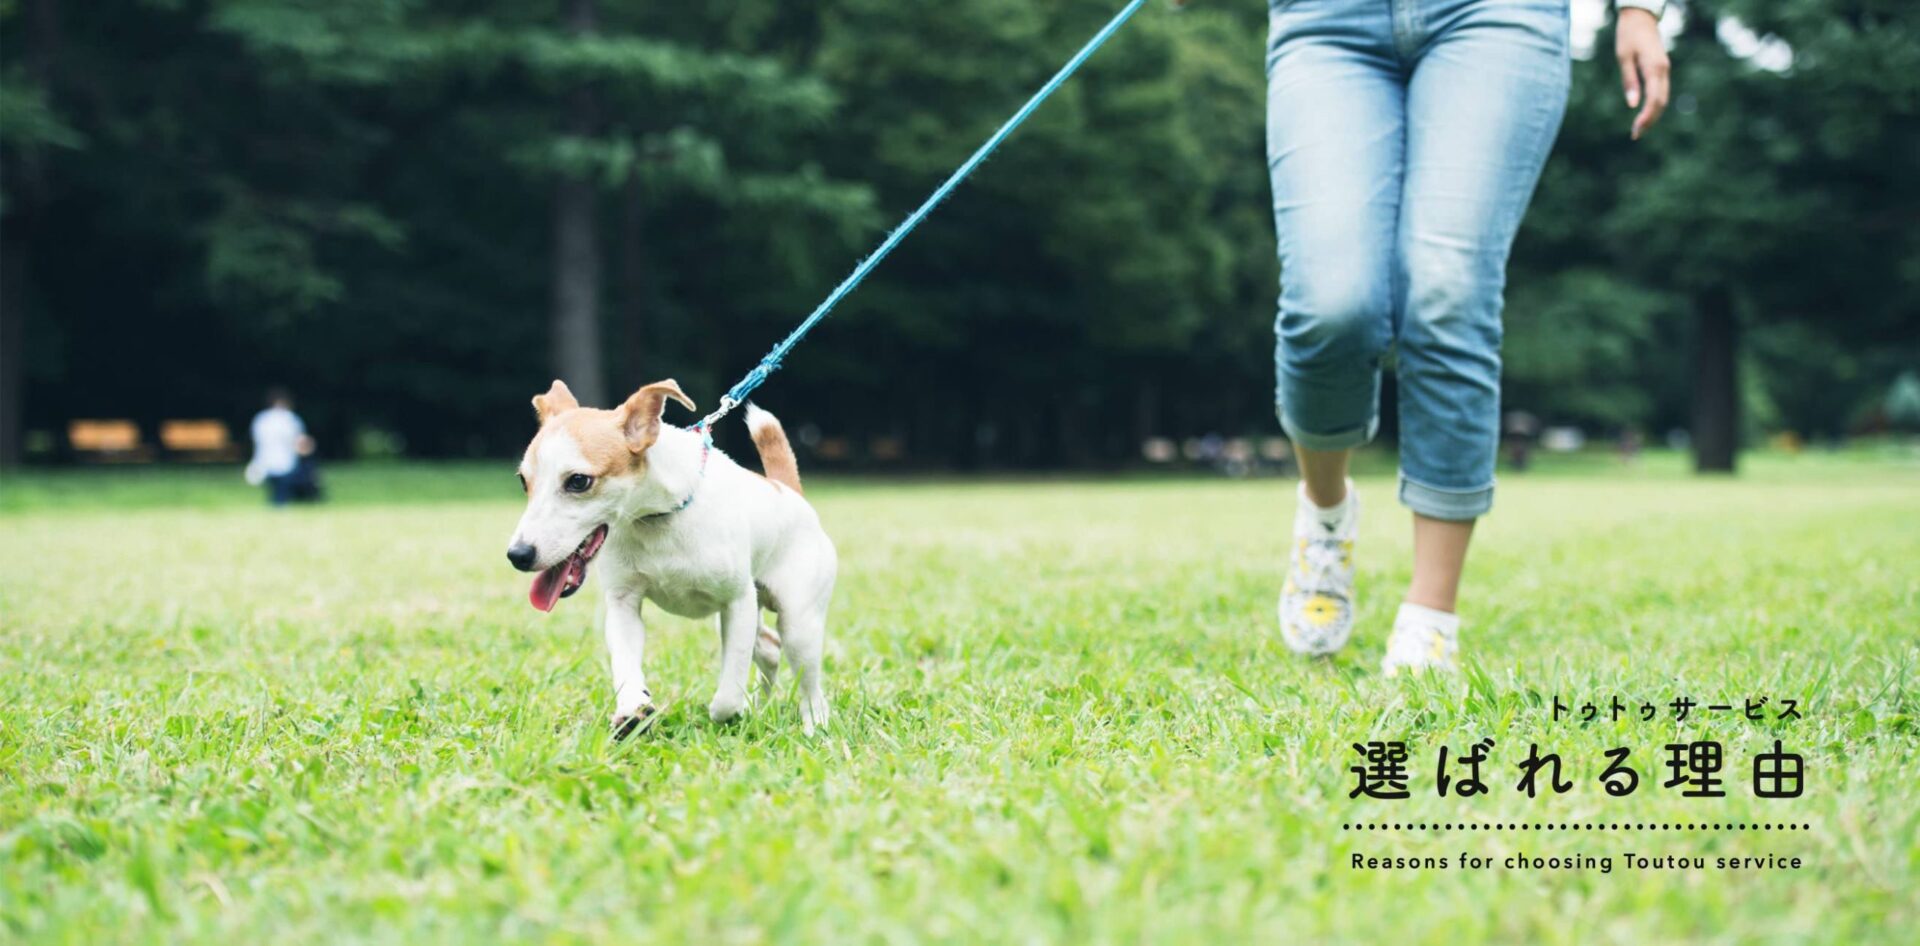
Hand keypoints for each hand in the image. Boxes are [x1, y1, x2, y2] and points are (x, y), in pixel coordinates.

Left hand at [1616, 8, 1670, 139]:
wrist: (1641, 18)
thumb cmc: (1628, 36)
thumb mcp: (1623, 57)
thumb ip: (1629, 81)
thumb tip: (1632, 104)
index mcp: (1654, 68)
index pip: (1654, 100)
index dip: (1646, 118)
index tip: (1636, 131)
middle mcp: (1663, 71)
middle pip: (1661, 103)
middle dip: (1650, 121)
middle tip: (1635, 135)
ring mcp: (1664, 70)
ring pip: (1663, 99)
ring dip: (1653, 115)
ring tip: (1639, 129)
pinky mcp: (1662, 69)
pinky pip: (1661, 92)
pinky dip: (1655, 106)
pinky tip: (1645, 114)